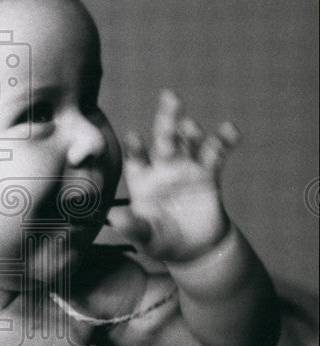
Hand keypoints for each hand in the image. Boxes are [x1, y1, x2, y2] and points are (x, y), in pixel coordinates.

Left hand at [109, 89, 239, 262]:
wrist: (194, 248)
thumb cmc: (162, 240)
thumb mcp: (145, 237)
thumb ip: (133, 226)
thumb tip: (114, 219)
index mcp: (141, 179)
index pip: (136, 158)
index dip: (135, 148)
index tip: (134, 137)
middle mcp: (162, 167)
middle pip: (164, 139)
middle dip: (167, 119)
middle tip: (170, 97)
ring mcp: (186, 168)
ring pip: (189, 142)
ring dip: (192, 131)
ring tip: (191, 127)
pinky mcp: (208, 174)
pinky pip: (216, 154)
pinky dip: (224, 141)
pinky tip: (231, 130)